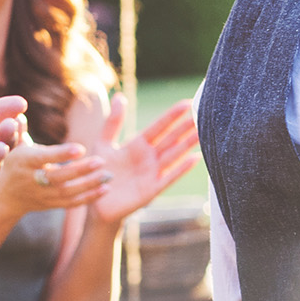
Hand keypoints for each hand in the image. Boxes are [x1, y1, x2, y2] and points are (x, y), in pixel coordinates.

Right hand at [0, 140, 110, 218]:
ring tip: (108, 176)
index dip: (62, 154)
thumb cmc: (13, 163)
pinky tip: (105, 189)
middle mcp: (32, 180)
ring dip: (90, 185)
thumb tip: (21, 111)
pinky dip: (89, 197)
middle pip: (58, 177)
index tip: (81, 148)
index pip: (44, 158)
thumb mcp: (13, 146)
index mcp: (24, 162)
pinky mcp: (50, 205)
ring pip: (67, 192)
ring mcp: (42, 195)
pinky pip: (71, 203)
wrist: (5, 197)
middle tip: (102, 161)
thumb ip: (20, 130)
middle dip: (81, 170)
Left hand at [88, 97, 201, 224]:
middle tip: (203, 113)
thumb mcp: (102, 143)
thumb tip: (120, 96)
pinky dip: (181, 169)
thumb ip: (113, 122)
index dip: (172, 116)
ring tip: (203, 133)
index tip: (187, 103)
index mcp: (138, 145)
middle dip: (185, 127)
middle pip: (171, 139)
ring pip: (174, 155)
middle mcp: (148, 158)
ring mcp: (152, 174)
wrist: (96, 204)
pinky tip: (195, 158)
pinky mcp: (151, 190)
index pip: (159, 127)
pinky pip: (169, 177)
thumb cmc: (98, 173)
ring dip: (188, 144)